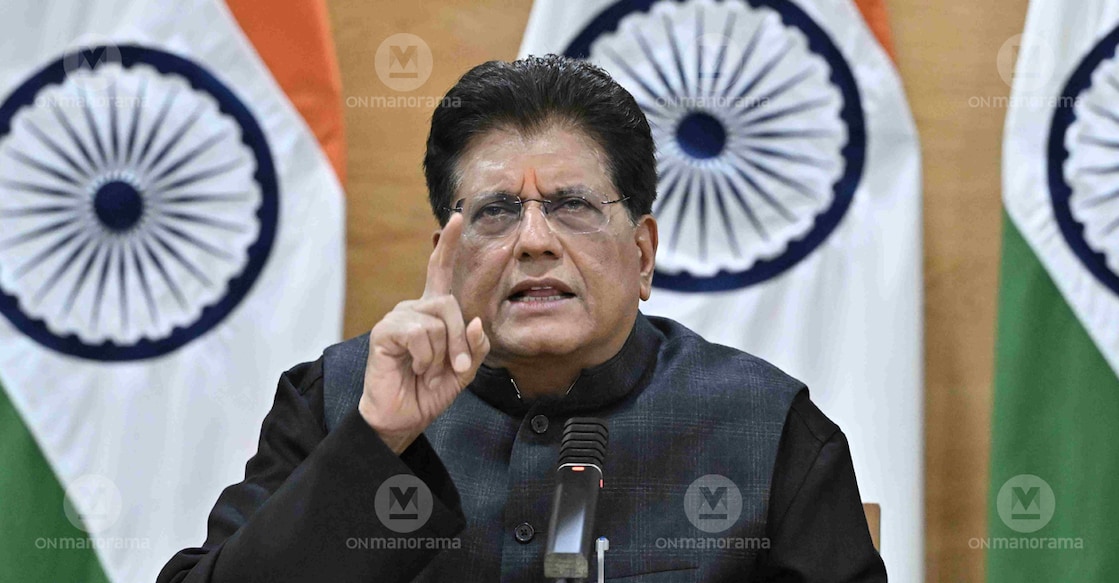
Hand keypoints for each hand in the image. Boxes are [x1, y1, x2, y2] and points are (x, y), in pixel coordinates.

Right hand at [359, 213, 489, 453]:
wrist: (402, 416)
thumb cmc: (429, 391)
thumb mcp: (463, 369)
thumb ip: (475, 346)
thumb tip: (476, 322)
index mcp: (433, 313)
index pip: (439, 271)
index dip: (447, 245)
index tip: (458, 217)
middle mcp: (414, 309)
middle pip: (449, 304)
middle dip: (460, 340)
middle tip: (455, 368)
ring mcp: (397, 317)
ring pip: (437, 321)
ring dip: (442, 353)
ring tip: (427, 371)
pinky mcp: (385, 331)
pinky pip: (419, 334)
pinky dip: (425, 358)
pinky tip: (413, 368)